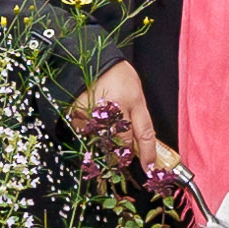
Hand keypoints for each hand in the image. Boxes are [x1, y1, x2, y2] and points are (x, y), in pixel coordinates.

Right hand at [73, 57, 184, 190]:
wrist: (92, 59)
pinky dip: (91, 133)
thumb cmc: (117, 74)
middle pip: (122, 143)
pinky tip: (93, 121)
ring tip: (106, 129)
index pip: (145, 133)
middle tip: (123, 154)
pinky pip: (87, 134)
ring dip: (107, 144)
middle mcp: (116, 108)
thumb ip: (138, 117)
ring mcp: (95, 112)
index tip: (150, 167)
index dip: (148, 154)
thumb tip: (141, 143)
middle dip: (125, 153)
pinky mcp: (78, 114)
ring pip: (104, 142)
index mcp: (134, 100)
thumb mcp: (136, 92)